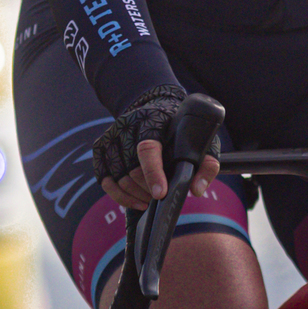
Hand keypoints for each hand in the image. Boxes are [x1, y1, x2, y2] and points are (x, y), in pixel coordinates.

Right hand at [93, 94, 220, 210]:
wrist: (154, 106)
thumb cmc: (179, 128)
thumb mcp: (198, 140)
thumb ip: (205, 164)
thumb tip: (197, 189)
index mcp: (152, 123)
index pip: (148, 149)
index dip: (153, 174)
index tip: (161, 194)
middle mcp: (127, 128)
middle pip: (131, 168)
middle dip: (147, 189)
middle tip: (161, 196)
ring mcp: (112, 137)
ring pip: (117, 177)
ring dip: (135, 195)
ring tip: (151, 199)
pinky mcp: (102, 147)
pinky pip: (104, 179)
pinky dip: (119, 196)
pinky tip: (136, 202)